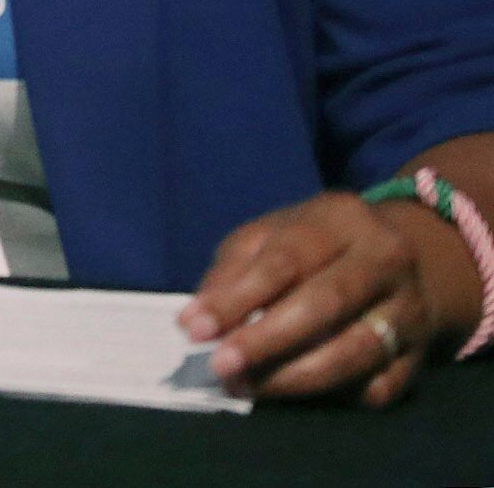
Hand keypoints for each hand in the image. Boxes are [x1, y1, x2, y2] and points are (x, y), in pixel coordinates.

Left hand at [181, 192, 448, 405]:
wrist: (404, 260)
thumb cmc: (315, 246)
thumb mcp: (270, 236)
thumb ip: (233, 270)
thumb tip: (197, 319)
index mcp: (341, 219)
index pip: (285, 259)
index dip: (236, 297)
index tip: (193, 329)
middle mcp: (386, 260)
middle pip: (326, 303)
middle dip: (267, 340)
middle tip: (221, 366)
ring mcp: (410, 308)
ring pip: (356, 351)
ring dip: (294, 377)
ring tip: (247, 386)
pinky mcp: (422, 354)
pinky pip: (379, 385)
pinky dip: (335, 396)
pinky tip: (296, 394)